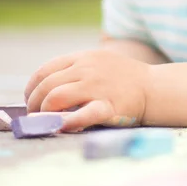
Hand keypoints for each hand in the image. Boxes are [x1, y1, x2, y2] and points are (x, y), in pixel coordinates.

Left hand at [24, 50, 150, 130]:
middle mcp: (87, 69)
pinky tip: (61, 128)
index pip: (45, 70)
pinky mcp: (108, 106)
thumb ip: (76, 71)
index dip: (32, 88)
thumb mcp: (99, 63)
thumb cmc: (125, 79)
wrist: (154, 88)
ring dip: (44, 113)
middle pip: (46, 85)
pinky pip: (83, 114)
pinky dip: (68, 122)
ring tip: (45, 123)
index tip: (32, 100)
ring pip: (56, 97)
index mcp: (83, 58)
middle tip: (36, 117)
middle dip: (35, 104)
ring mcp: (97, 87)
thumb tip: (46, 91)